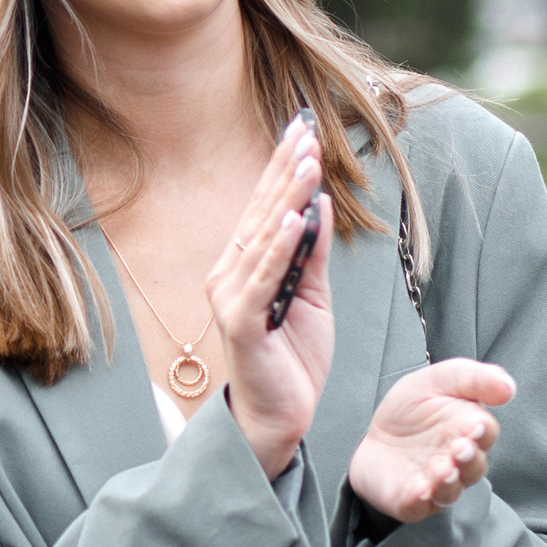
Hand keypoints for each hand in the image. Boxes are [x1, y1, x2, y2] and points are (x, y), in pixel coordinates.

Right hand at [207, 113, 333, 475]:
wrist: (279, 417)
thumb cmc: (292, 358)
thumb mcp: (311, 299)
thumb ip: (310, 257)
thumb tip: (318, 205)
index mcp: (244, 266)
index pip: (265, 208)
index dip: (282, 168)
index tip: (301, 129)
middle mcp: (228, 275)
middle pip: (261, 214)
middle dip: (285, 171)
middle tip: (305, 131)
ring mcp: (230, 298)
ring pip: (263, 239)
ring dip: (287, 198)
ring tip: (307, 162)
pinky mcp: (240, 323)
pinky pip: (262, 279)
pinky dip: (279, 248)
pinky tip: (294, 219)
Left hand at [348, 358, 515, 523]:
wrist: (376, 436)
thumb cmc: (414, 409)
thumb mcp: (440, 380)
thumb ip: (475, 379)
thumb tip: (508, 387)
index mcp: (470, 432)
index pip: (485, 433)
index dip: (482, 431)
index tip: (476, 426)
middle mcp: (458, 462)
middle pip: (472, 466)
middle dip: (468, 458)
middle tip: (461, 448)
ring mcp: (434, 484)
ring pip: (449, 490)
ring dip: (448, 481)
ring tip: (443, 469)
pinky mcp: (409, 500)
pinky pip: (418, 505)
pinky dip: (419, 500)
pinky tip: (419, 490)